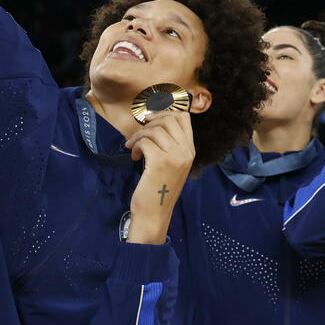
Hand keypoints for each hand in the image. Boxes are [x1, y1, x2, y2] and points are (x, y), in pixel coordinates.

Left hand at [124, 111, 194, 243]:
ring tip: (134, 147)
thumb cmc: (159, 188)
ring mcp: (174, 156)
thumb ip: (170, 145)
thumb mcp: (172, 164)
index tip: (151, 119)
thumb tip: (154, 121)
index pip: (184, 118)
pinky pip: (145, 141)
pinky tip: (134, 156)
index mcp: (190, 150)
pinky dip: (136, 145)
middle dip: (150, 121)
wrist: (154, 212)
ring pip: (155, 129)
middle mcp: (186, 151)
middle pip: (169, 119)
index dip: (166, 112)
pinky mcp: (159, 162)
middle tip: (140, 132)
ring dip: (139, 135)